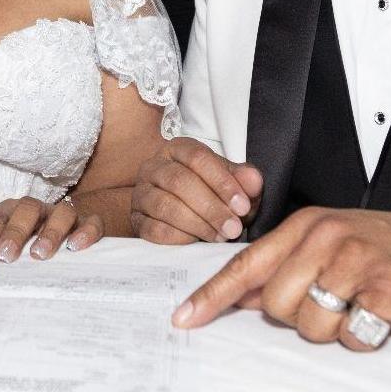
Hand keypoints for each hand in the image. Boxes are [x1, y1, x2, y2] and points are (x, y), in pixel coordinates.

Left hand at [0, 195, 104, 261]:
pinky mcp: (89, 224)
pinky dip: (86, 231)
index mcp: (10, 213)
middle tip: (7, 255)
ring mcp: (64, 216)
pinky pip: (92, 222)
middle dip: (16, 231)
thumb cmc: (21, 250)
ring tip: (40, 254)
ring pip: (61, 213)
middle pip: (27, 209)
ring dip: (50, 231)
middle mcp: (37, 211)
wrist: (62, 238)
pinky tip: (76, 246)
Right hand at [131, 137, 262, 243]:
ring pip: (166, 206)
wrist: (181, 214)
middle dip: (211, 208)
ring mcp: (142, 193)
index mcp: (178, 149)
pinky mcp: (136, 219)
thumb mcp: (230, 184)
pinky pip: (154, 229)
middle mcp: (154, 166)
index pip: (198, 158)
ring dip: (197, 224)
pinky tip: (197, 242)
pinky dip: (179, 238)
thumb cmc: (210, 193)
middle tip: (233, 228)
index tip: (243, 206)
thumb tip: (254, 181)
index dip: (223, 182)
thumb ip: (244, 180)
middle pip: (180, 182)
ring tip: (219, 237)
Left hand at [171, 207, 390, 349]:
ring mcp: (358, 261)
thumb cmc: (381, 245)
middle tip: (332, 300)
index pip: (247, 264)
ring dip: (333, 328)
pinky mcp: (388, 290)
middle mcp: (327, 238)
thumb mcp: (328, 241)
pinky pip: (353, 336)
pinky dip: (364, 335)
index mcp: (305, 226)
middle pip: (276, 305)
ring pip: (311, 325)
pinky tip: (380, 313)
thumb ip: (285, 264)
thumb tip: (243, 295)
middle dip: (298, 316)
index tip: (183, 318)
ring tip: (358, 304)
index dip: (212, 295)